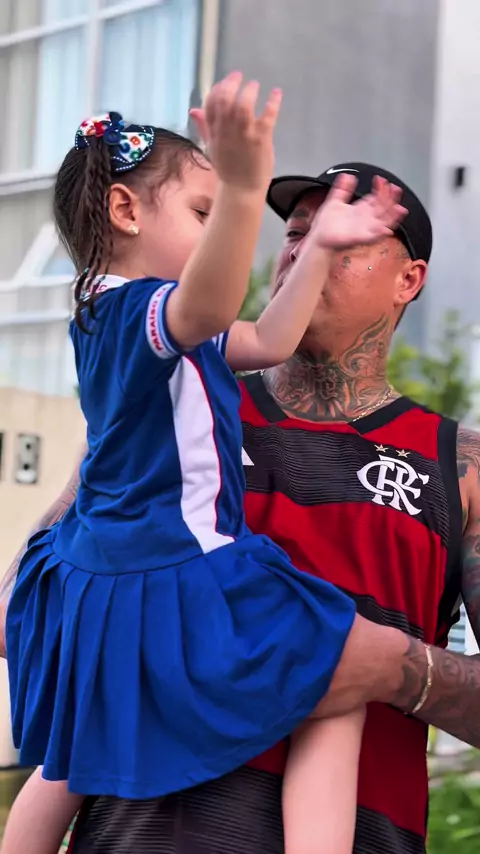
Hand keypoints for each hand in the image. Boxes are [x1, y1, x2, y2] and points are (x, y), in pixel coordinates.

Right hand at [189, 72, 281, 192]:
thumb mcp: (212, 146)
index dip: (217, 89)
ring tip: (254, 86)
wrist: (241, 190)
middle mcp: (227, 132)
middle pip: (225, 101)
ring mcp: (244, 135)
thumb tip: (193, 110)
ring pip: (243, 107)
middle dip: (231, 85)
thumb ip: (205, 127)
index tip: (226, 82)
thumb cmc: (228, 168)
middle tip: (239, 76)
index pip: (210, 104)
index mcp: (214, 132)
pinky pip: (267, 116)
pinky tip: (276, 94)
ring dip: (249, 92)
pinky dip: (273, 103)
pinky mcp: (261, 140)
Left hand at [311, 174, 407, 249]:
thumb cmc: (326, 224)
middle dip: (391, 199)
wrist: (318, 238)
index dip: (380, 189)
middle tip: (395, 188)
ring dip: (392, 216)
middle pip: (383, 208)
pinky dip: (380, 234)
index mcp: (361, 210)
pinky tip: (387, 229)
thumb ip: (342, 189)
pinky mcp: (359, 239)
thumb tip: (348, 175)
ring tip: (399, 208)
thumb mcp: (334, 202)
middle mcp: (365, 219)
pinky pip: (373, 237)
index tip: (381, 179)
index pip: (376, 198)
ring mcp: (364, 229)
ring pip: (383, 222)